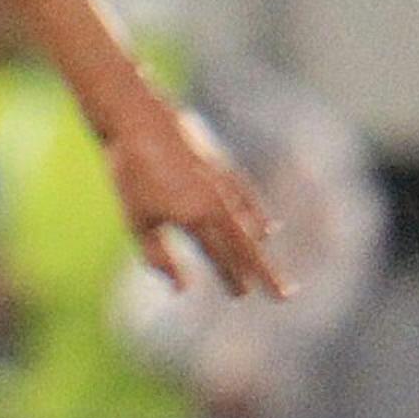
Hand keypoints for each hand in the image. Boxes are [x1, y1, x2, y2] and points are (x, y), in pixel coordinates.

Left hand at [99, 99, 288, 300]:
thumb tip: (183, 289)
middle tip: (286, 295)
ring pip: (249, 223)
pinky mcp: (222, 166)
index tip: (243, 295)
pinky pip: (246, 199)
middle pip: (246, 245)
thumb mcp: (138, 222)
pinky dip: (256, 217)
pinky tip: (265, 228)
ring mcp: (223, 183)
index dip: (232, 277)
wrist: (140, 122)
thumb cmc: (132, 175)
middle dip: (264, 271)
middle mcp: (218, 203)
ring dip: (258, 247)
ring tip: (267, 266)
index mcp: (196, 218)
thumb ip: (159, 257)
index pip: (221, 257)